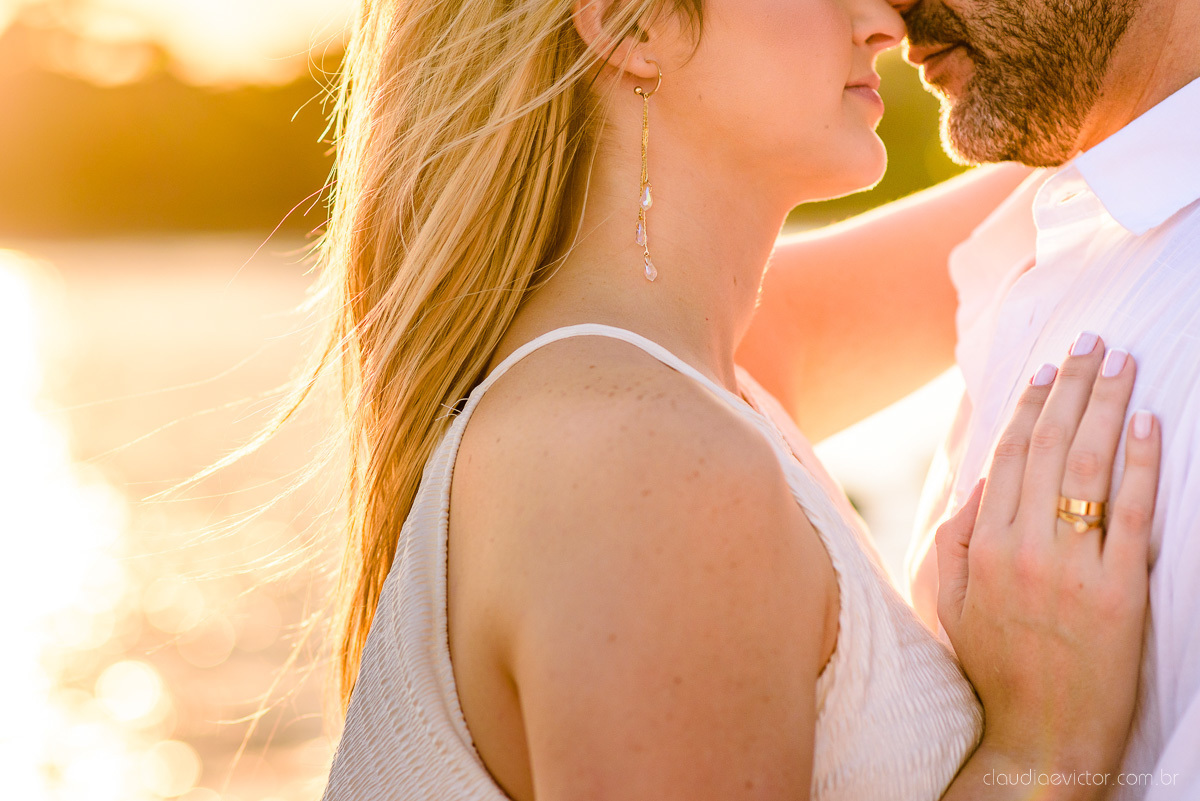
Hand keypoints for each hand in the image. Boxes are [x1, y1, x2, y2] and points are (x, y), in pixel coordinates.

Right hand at [936, 334, 1160, 784]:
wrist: (1039, 738)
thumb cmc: (993, 667)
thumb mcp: (948, 602)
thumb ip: (955, 536)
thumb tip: (981, 481)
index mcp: (982, 547)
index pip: (1008, 456)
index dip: (1030, 406)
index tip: (1050, 368)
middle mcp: (1023, 549)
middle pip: (1049, 448)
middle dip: (1074, 387)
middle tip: (1095, 342)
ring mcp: (1072, 569)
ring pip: (1087, 469)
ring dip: (1107, 408)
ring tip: (1124, 365)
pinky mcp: (1119, 594)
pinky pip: (1132, 516)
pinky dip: (1140, 465)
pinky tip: (1148, 426)